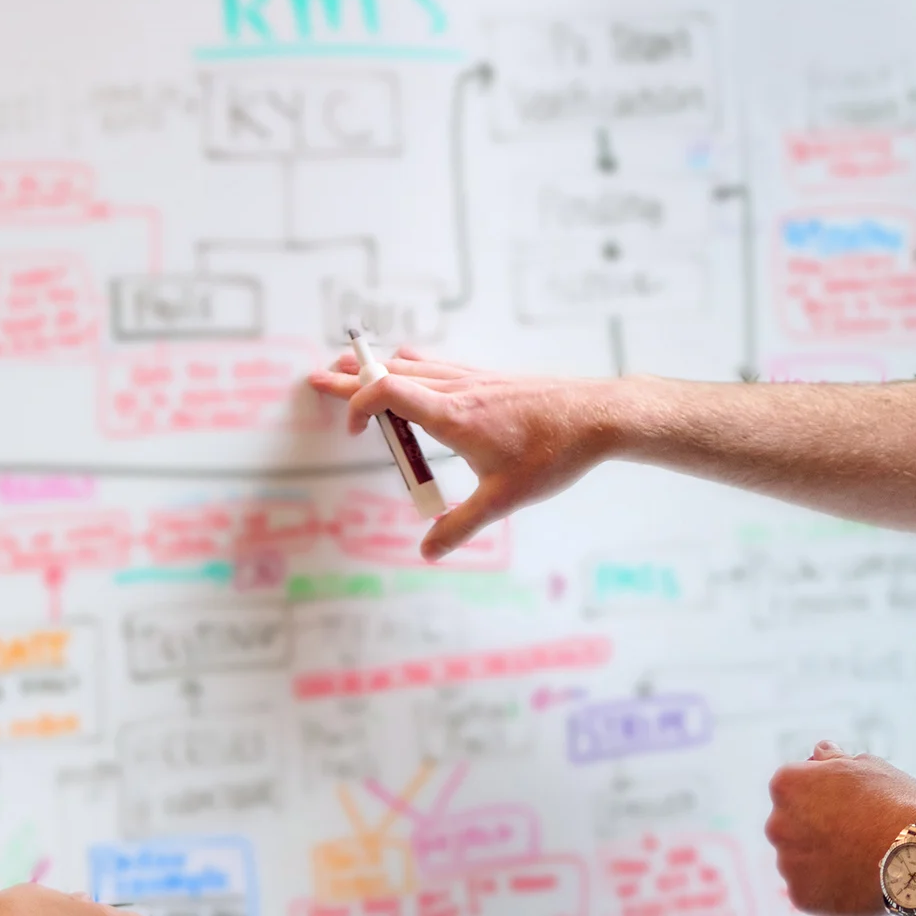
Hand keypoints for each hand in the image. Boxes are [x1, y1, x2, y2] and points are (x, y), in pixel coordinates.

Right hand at [306, 345, 610, 560]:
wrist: (597, 416)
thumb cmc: (553, 454)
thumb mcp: (503, 500)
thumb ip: (460, 525)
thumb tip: (428, 550)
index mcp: (452, 415)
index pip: (386, 392)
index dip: (358, 405)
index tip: (352, 433)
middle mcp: (457, 389)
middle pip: (390, 372)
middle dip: (350, 378)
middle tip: (318, 379)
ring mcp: (473, 379)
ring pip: (414, 364)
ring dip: (379, 368)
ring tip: (352, 369)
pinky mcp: (489, 379)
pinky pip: (439, 365)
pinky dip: (412, 366)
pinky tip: (410, 366)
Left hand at [764, 746, 915, 915]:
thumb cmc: (896, 804)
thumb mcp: (869, 766)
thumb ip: (835, 759)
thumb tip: (820, 752)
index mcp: (786, 784)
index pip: (793, 786)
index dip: (823, 792)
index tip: (849, 800)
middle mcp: (776, 824)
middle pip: (791, 823)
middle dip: (815, 826)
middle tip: (855, 831)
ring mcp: (786, 863)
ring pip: (799, 859)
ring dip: (820, 857)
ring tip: (860, 858)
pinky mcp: (800, 896)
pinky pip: (810, 889)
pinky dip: (828, 886)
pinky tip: (856, 880)